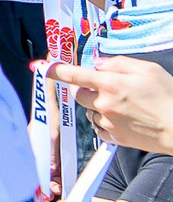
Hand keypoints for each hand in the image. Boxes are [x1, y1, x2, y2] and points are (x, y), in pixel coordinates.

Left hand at [53, 56, 172, 154]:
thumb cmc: (169, 96)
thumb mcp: (148, 70)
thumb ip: (119, 64)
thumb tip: (98, 64)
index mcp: (111, 84)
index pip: (75, 75)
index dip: (57, 70)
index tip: (42, 66)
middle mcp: (104, 104)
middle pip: (79, 94)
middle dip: (87, 89)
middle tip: (109, 88)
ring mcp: (107, 122)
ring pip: (88, 111)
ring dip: (98, 106)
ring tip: (124, 105)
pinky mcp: (113, 137)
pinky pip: (98, 127)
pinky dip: (104, 121)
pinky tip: (123, 118)